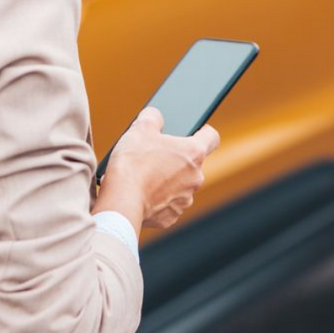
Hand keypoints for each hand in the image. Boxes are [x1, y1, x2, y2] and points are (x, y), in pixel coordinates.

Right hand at [94, 108, 219, 230]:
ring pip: (180, 185)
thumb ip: (153, 116)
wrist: (121, 201)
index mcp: (193, 153)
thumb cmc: (133, 164)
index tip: (196, 131)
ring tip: (145, 176)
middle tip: (155, 155)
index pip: (212, 137)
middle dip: (176, 159)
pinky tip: (142, 193)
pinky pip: (168, 203)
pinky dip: (158, 199)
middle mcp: (196, 178)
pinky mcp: (172, 216)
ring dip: (168, 180)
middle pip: (192, 163)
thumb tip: (155, 116)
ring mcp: (185, 199)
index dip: (204, 131)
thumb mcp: (140, 128)